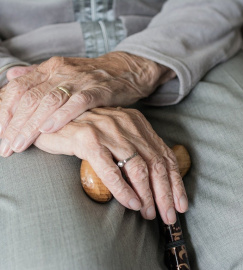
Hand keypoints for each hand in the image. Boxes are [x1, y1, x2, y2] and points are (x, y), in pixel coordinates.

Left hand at [0, 52, 175, 156]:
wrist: (124, 70)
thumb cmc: (92, 77)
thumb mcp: (62, 71)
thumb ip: (37, 75)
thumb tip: (11, 76)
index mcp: (49, 69)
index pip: (18, 88)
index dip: (4, 111)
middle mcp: (61, 72)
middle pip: (30, 98)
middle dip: (13, 125)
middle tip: (4, 147)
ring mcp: (79, 81)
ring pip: (49, 102)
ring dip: (31, 125)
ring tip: (19, 145)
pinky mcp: (98, 90)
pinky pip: (77, 103)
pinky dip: (61, 116)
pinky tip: (48, 130)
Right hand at [33, 107, 187, 224]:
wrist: (53, 120)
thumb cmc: (86, 134)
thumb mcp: (117, 137)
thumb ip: (135, 150)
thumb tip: (155, 179)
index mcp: (137, 123)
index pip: (164, 155)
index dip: (175, 182)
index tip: (181, 204)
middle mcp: (126, 123)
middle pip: (155, 163)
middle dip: (165, 194)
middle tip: (168, 216)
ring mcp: (108, 131)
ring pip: (137, 168)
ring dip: (147, 194)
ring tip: (149, 213)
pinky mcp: (88, 140)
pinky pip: (111, 170)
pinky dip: (123, 190)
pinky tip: (131, 204)